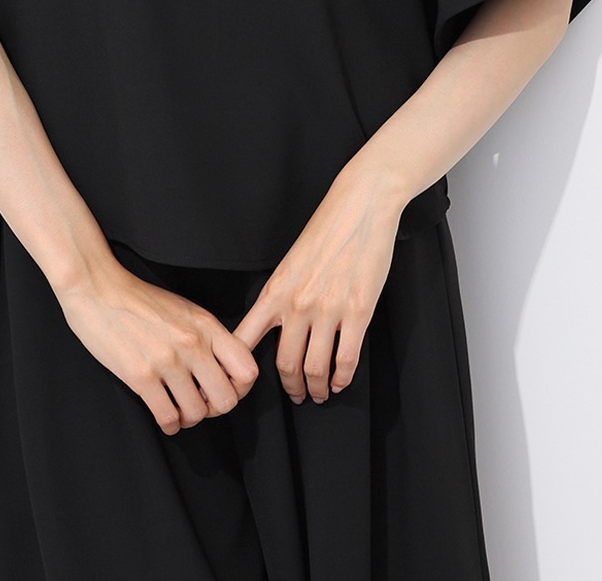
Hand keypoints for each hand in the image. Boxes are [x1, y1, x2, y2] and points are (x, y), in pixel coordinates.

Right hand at [53, 257, 259, 434]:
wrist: (99, 290)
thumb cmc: (141, 300)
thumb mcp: (184, 310)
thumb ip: (207, 337)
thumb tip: (221, 371)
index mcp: (206, 325)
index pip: (247, 368)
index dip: (241, 388)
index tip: (226, 389)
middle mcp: (192, 344)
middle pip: (226, 399)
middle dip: (215, 408)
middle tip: (201, 403)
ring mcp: (167, 361)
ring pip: (196, 413)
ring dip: (190, 418)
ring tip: (180, 410)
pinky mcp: (140, 376)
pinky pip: (168, 417)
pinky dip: (170, 424)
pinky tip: (166, 417)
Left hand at [231, 169, 402, 403]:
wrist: (359, 206)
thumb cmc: (326, 230)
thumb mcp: (291, 262)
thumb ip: (282, 294)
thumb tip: (276, 325)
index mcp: (275, 290)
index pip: (246, 339)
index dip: (241, 370)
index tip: (242, 385)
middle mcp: (297, 304)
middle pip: (285, 364)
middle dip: (290, 387)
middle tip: (296, 395)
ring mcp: (328, 309)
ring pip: (315, 368)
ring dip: (317, 388)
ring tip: (320, 393)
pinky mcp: (358, 311)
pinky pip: (346, 359)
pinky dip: (343, 378)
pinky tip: (341, 381)